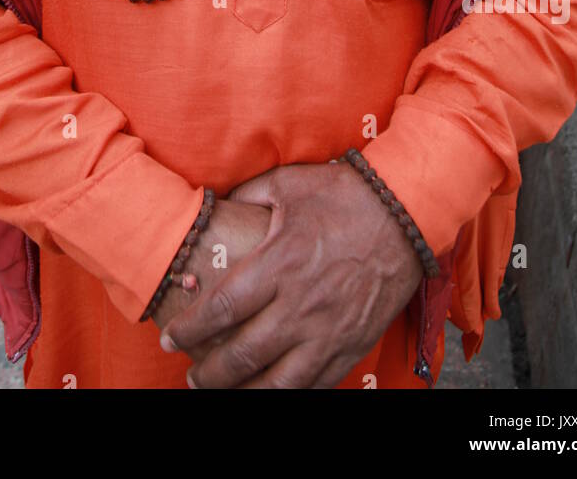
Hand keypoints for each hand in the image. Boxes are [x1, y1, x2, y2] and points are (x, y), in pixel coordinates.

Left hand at [160, 162, 423, 388]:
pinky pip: (316, 384)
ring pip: (279, 382)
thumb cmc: (344, 195)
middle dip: (210, 373)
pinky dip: (288, 393)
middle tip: (191, 375)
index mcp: (280, 263)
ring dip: (244, 392)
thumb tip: (217, 205)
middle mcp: (301, 305)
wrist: (406, 213)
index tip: (170, 337)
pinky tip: (271, 392)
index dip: (192, 328)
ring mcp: (329, 331)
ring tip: (223, 393)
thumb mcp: (288, 184)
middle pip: (244, 355)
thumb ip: (247, 195)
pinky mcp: (353, 344)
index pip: (223, 308)